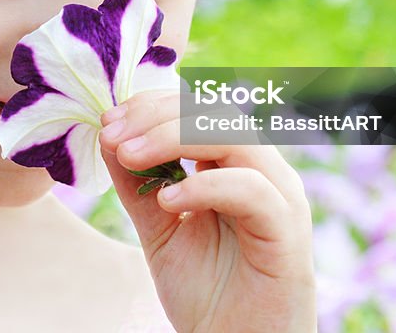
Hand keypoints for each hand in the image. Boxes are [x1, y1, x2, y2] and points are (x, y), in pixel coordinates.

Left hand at [99, 89, 316, 332]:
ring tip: (129, 156)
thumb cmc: (206, 290)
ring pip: (234, 138)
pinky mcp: (287, 231)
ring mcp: (280, 198)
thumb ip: (138, 184)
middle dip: (156, 116)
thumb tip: (108, 135)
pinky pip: (251, 190)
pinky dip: (205, 186)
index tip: (108, 121)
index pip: (198, 109)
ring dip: (173, 138)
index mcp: (236, 165)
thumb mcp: (159, 228)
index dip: (152, 106)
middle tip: (112, 135)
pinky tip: (168, 200)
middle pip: (214, 113)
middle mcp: (263, 172)